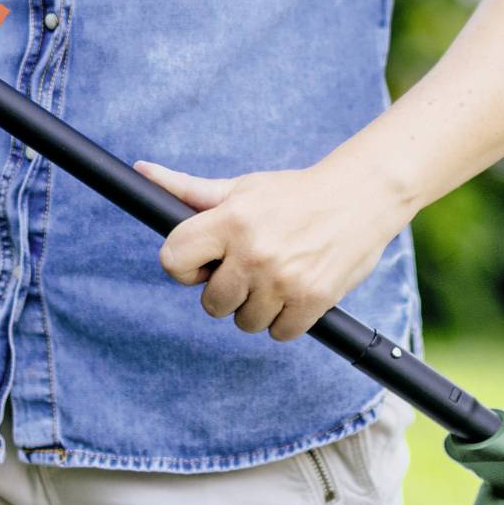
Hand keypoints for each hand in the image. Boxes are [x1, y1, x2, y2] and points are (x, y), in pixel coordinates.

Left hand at [135, 156, 405, 341]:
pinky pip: (279, 334)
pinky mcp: (312, 302)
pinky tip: (295, 291)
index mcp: (231, 220)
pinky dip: (286, 319)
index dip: (184, 266)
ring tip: (276, 276)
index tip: (205, 262)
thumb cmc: (293, 194)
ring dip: (258, 307)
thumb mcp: (242, 188)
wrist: (361, 196)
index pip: (173, 259)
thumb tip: (142, 170)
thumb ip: (189, 190)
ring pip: (245, 323)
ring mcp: (284, 281)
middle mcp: (254, 253)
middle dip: (226, 291)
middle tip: (248, 268)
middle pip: (211, 304)